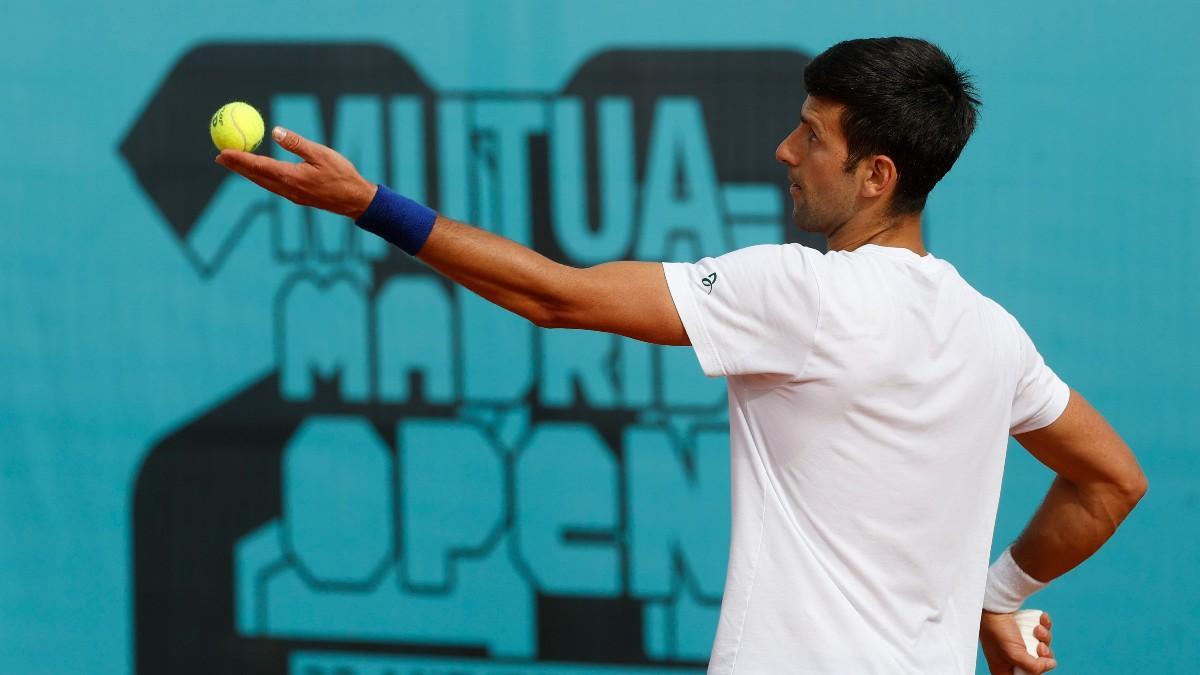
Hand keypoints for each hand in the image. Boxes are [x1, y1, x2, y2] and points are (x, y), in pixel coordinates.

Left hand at [214, 127, 377, 218]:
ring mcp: (291, 195)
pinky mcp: (297, 197)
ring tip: (232, 164)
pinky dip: (260, 176)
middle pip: (255, 176)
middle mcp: (287, 188)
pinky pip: (272, 185)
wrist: (355, 200)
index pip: (258, 166)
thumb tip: (275, 131)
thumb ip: (297, 143)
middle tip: (219, 156)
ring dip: (246, 172)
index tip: (222, 151)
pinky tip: (259, 171)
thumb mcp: (321, 154)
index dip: (238, 158)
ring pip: (262, 182)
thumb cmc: (342, 175)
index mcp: (290, 177)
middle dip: (236, 166)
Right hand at [980, 610, 1056, 673]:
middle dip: (1043, 654)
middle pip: (1036, 663)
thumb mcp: (1015, 654)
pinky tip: (1043, 619)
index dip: (1034, 672)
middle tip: (1040, 646)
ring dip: (1044, 637)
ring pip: (1040, 647)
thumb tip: (1050, 664)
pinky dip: (1044, 626)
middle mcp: (1010, 657)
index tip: (1039, 663)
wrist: (995, 604)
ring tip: (1038, 629)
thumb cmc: (997, 630)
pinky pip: (1040, 632)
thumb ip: (1034, 667)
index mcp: (1004, 668)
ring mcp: (1017, 643)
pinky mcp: (1023, 630)